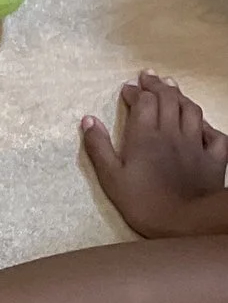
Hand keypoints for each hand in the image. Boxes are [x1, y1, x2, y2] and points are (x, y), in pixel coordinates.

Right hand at [83, 73, 227, 237]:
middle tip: (148, 77)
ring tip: (172, 89)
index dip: (135, 92)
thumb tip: (88, 119)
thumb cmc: (144, 203)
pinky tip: (201, 125)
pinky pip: (216, 135)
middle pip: (168, 99)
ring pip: (192, 110)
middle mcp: (172, 133)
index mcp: (145, 135)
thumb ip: (98, 147)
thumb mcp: (111, 178)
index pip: (143, 101)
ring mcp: (196, 145)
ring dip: (181, 96)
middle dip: (157, 85)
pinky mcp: (215, 159)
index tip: (127, 89)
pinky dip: (208, 126)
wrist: (187, 224)